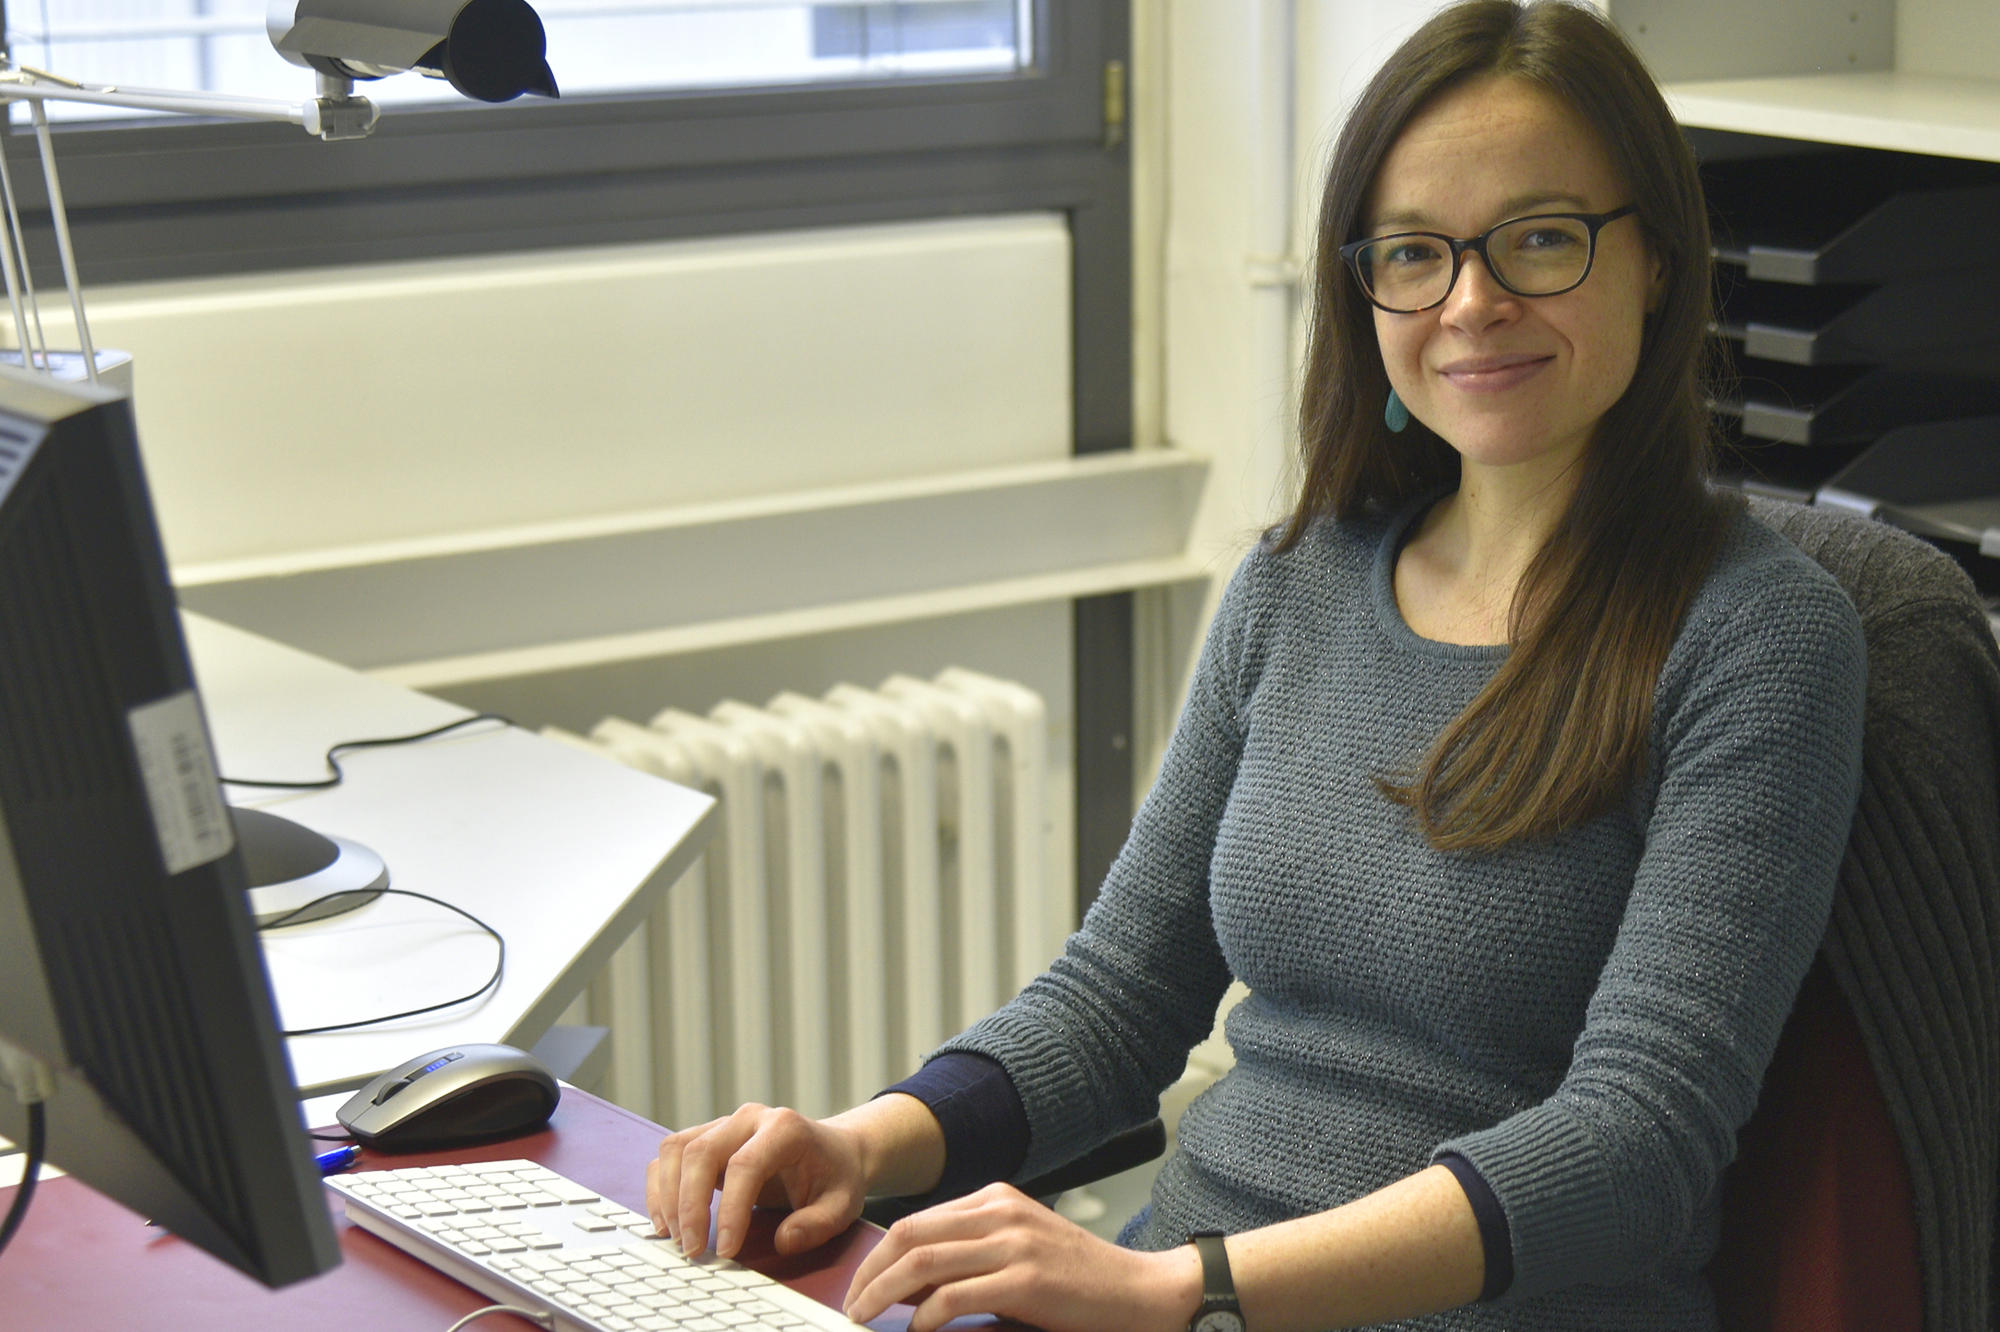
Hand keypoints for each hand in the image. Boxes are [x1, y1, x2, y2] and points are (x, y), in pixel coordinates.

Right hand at [645, 1102, 867, 1259]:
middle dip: (689, 1205)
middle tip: (692, 1250)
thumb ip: (817, 1225)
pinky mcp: (707, 1138)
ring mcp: (724, 1124)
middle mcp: (749, 1118)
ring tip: (676, 1239)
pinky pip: (671, 1155)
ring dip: (669, 1196)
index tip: (726, 1249)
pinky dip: (661, 1187)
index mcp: (785, 1128)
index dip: (730, 1209)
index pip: (745, 1165)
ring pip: (677, 1149)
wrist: (833, 1151)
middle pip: (701, 1152)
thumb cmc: (835, 1178)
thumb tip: (783, 1242)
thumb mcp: (842, 1205)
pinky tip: (667, 1222)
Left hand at [843, 1183, 1202, 1331]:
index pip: (918, 1220)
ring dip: (885, 1293)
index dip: (880, 1254)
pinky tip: (917, 1331)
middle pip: (911, 1234)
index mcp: (996, 1198)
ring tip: (866, 1318)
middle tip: (852, 1304)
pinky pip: (955, 1296)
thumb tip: (912, 1280)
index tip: (861, 1284)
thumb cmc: (1078, 1278)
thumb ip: (973, 1251)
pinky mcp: (1026, 1280)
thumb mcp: (1021, 1246)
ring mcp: (1014, 1243)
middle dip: (871, 1272)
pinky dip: (925, 1316)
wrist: (1138, 1291)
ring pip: (924, 1261)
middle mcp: (1001, 1212)